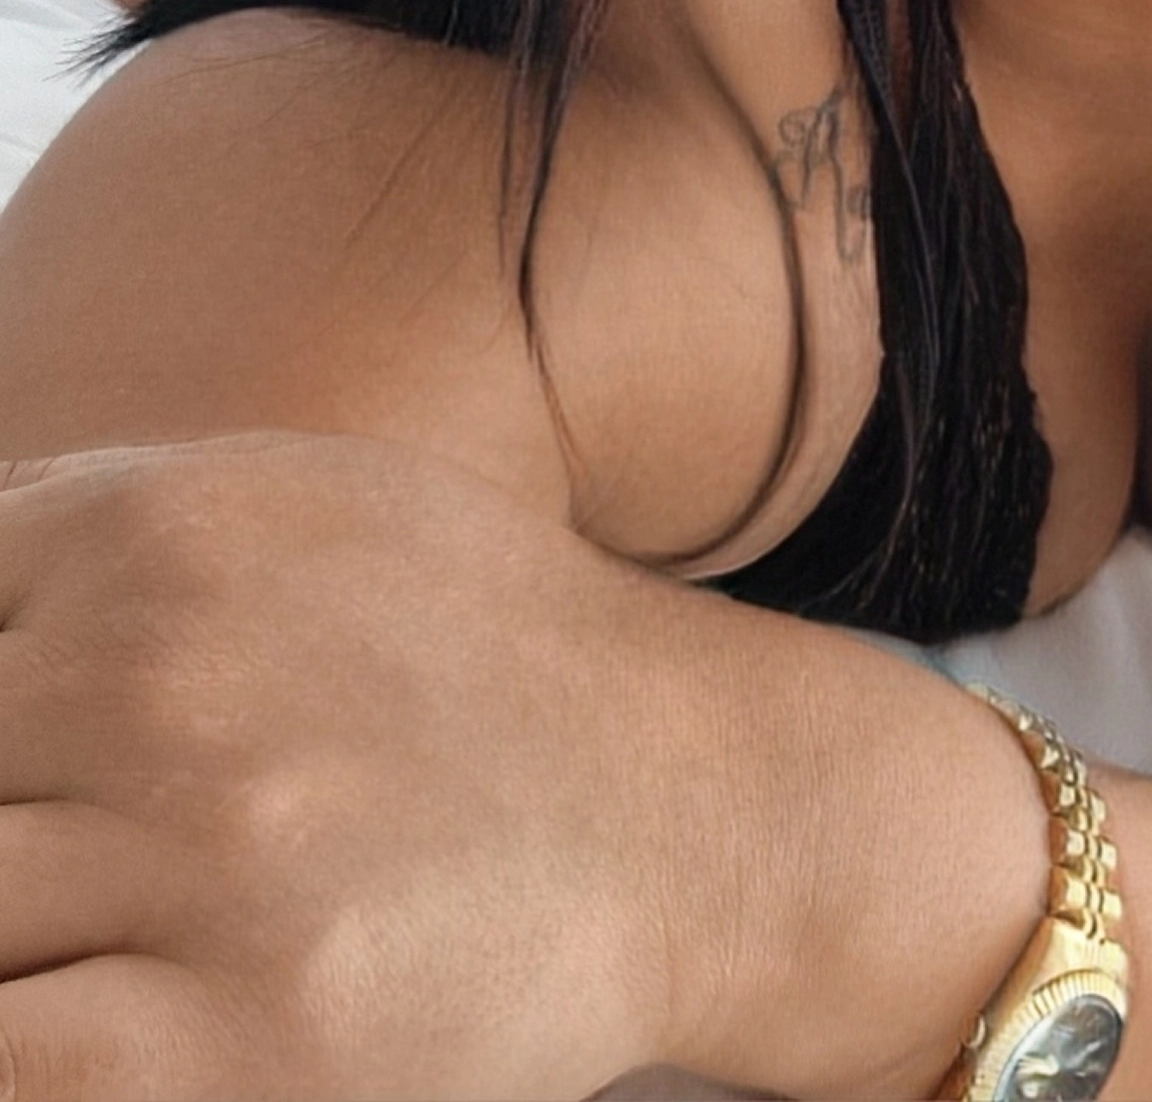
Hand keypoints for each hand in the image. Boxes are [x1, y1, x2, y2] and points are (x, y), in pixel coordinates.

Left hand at [0, 431, 749, 1099]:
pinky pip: (17, 1067)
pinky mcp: (259, 1034)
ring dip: (36, 940)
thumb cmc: (454, 657)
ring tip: (128, 930)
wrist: (684, 795)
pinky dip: (29, 1044)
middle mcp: (172, 673)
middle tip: (96, 864)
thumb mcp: (283, 507)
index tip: (47, 782)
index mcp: (159, 529)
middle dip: (15, 832)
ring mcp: (218, 853)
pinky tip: (103, 1012)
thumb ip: (75, 527)